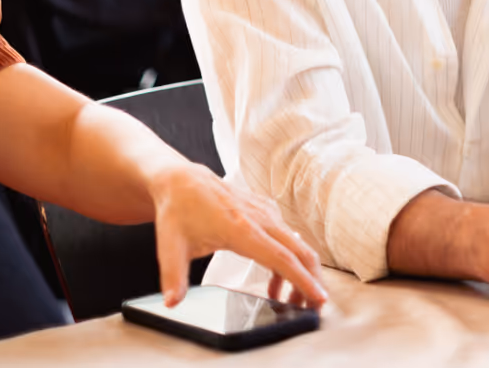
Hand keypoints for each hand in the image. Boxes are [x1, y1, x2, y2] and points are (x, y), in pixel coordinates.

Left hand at [148, 163, 327, 308]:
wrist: (182, 180)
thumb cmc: (178, 211)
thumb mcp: (170, 246)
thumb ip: (172, 277)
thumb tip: (171, 302)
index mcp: (241, 229)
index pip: (281, 258)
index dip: (302, 280)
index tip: (317, 299)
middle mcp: (260, 219)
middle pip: (300, 251)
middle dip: (312, 280)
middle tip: (315, 308)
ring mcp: (265, 213)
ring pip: (296, 245)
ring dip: (300, 273)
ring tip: (292, 303)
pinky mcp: (265, 213)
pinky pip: (286, 239)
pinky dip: (288, 262)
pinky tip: (274, 285)